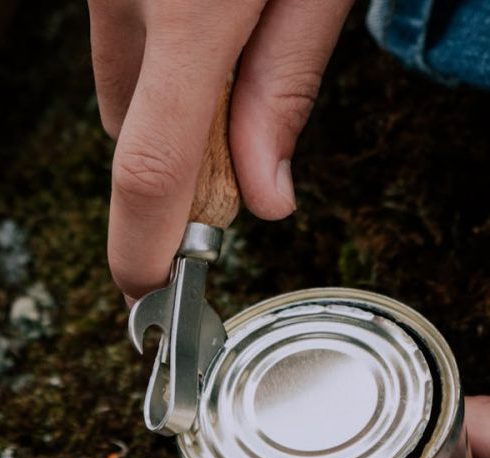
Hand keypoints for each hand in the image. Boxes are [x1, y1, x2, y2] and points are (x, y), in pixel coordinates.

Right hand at [87, 0, 353, 298]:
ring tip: (229, 63)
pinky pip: (120, 57)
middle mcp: (126, 0)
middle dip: (181, 174)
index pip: (152, 169)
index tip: (149, 292)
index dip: (143, 249)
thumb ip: (287, 86)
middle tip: (237, 142)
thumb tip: (268, 197)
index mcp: (194, 12)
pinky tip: (201, 36)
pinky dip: (156, 75)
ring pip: (124, 103)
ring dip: (168, 119)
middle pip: (134, 145)